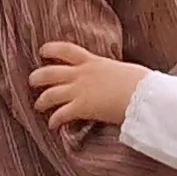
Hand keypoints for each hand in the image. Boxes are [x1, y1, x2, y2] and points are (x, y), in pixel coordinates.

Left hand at [28, 41, 151, 129]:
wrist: (144, 95)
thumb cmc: (142, 83)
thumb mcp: (124, 70)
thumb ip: (113, 73)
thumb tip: (119, 78)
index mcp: (94, 61)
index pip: (67, 50)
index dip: (52, 49)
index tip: (43, 51)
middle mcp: (82, 74)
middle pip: (50, 72)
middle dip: (38, 77)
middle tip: (32, 81)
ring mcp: (80, 91)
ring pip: (50, 94)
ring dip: (42, 101)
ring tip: (38, 105)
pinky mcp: (81, 108)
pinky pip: (60, 114)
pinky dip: (54, 121)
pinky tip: (52, 126)